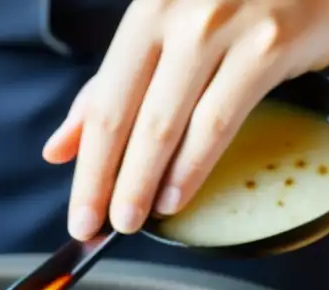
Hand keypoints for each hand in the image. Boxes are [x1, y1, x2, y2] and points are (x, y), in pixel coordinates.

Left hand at [43, 0, 328, 238]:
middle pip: (130, 118)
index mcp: (146, 12)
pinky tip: (176, 195)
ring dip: (146, 182)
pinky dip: (193, 166)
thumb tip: (57, 149)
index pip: (103, 105)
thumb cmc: (229, 4)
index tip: (80, 214)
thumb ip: (108, 88)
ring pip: (172, 124)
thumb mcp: (160, 35)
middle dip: (111, 184)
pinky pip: (219, 120)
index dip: (87, 167)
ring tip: (133, 220)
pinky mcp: (270, 44)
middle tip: (100, 228)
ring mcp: (225, 26)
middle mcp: (180, 15)